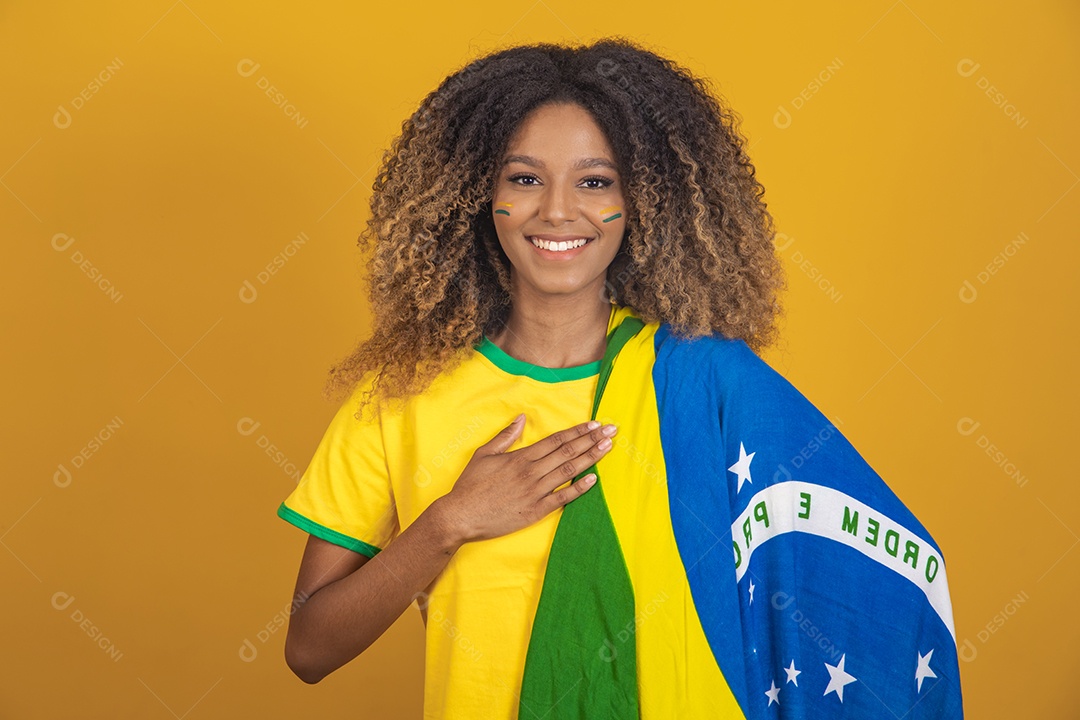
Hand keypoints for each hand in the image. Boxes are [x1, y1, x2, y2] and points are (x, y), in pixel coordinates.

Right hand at [436, 415, 617, 543]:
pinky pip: (562, 498)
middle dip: (592, 440)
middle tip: (611, 431)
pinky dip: (579, 488)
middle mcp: (532, 471)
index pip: (556, 440)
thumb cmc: (470, 485)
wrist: (460, 515)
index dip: (578, 431)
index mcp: (521, 456)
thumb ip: (505, 436)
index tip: (594, 424)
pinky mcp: (536, 510)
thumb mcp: (484, 454)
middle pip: (568, 451)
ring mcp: (535, 491)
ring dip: (591, 458)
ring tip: (608, 447)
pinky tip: (594, 479)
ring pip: (569, 470)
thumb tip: (521, 418)